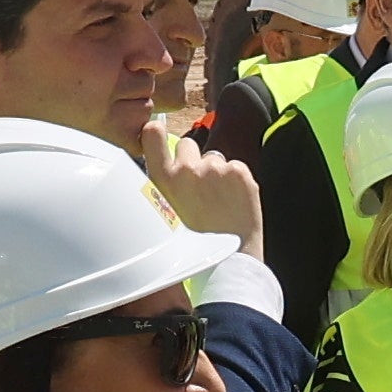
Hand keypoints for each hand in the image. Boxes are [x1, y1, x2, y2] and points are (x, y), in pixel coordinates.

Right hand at [154, 140, 269, 247]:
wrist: (229, 259)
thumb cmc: (194, 242)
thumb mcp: (163, 215)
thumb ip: (163, 187)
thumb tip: (166, 167)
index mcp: (163, 180)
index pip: (152, 134)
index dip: (156, 132)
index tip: (158, 134)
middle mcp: (187, 169)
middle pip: (188, 145)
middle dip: (193, 160)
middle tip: (199, 188)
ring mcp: (215, 168)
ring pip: (214, 158)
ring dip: (217, 174)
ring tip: (219, 202)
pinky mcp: (239, 172)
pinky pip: (235, 167)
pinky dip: (237, 181)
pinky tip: (234, 203)